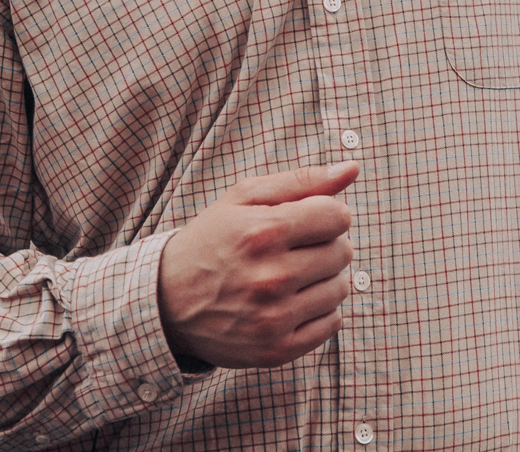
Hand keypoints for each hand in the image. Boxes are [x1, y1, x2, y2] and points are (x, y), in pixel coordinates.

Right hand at [157, 162, 359, 368]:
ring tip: (294, 274)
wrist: (167, 301)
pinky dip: (320, 310)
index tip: (310, 220)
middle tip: (297, 248)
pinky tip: (293, 301)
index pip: (337, 217)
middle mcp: (270, 278)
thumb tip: (353, 168)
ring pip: (340, 289)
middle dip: (327, 244)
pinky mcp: (276, 350)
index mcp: (262, 232)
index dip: (328, 215)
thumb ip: (301, 180)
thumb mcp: (243, 198)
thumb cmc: (211, 241)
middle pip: (342, 252)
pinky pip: (331, 325)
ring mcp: (273, 318)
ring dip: (325, 278)